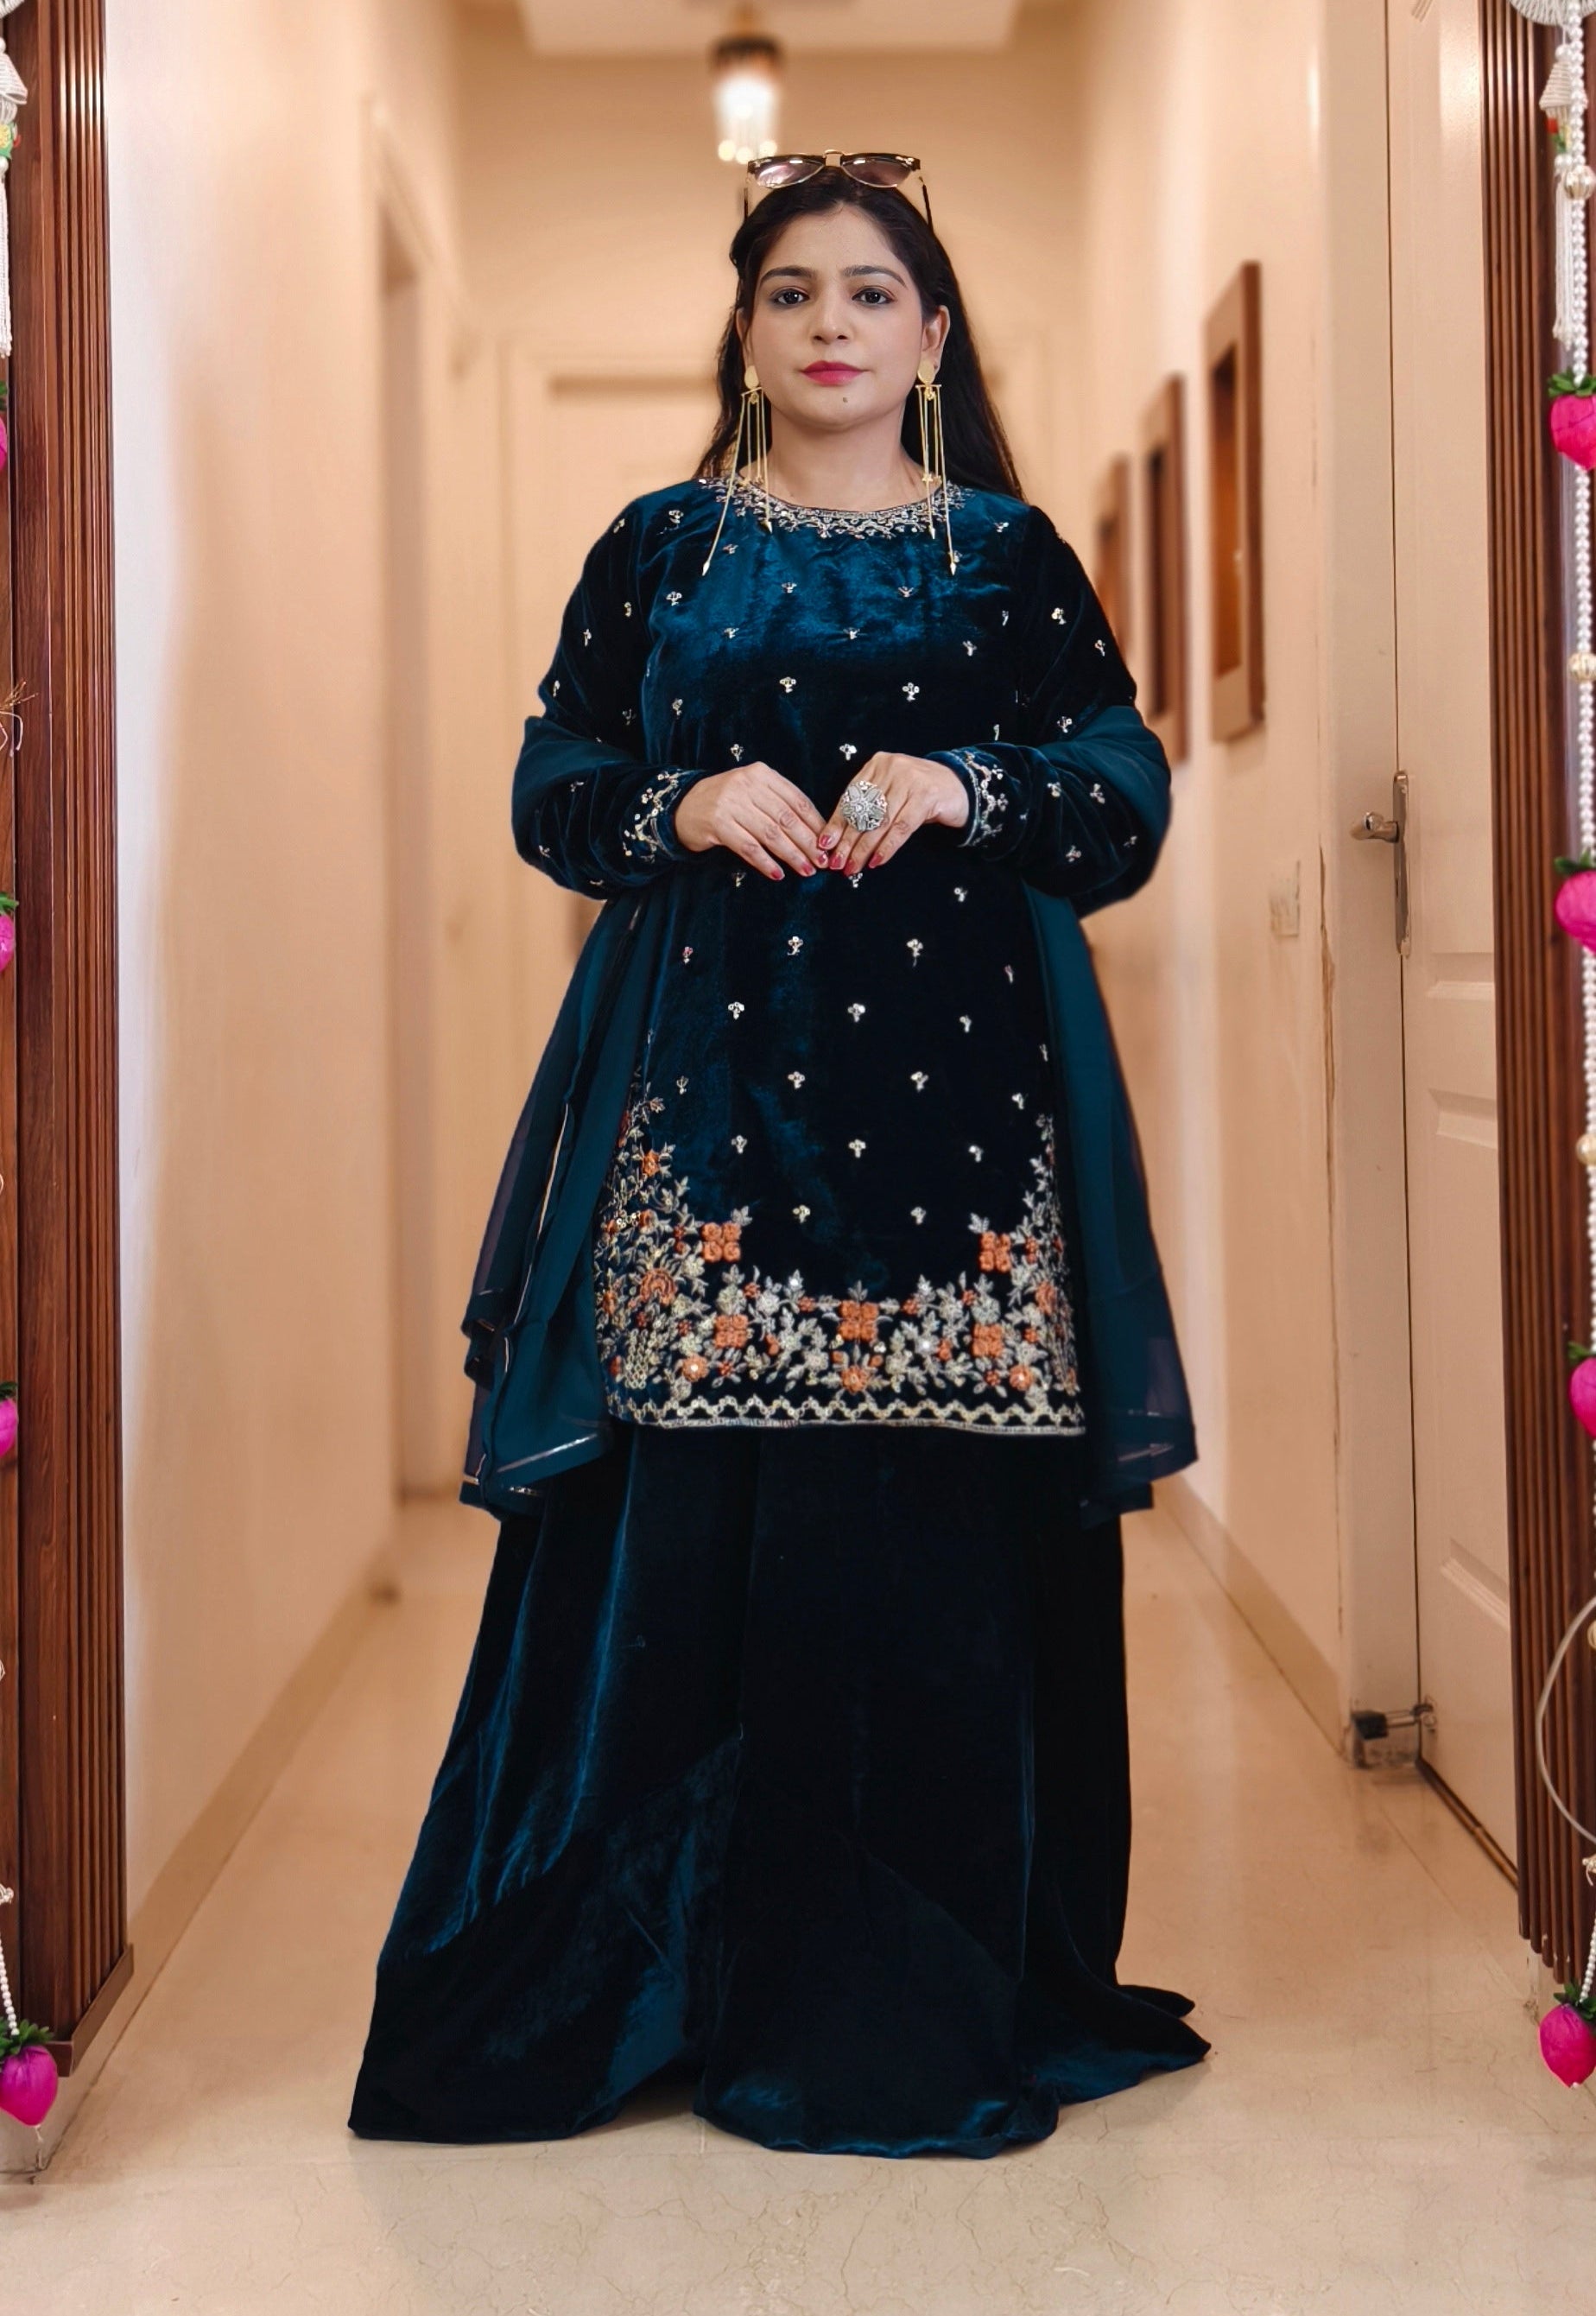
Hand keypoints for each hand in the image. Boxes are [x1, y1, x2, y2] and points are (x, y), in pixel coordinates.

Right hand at [673, 762, 828, 880]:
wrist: (683, 806)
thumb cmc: (726, 802)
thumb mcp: (753, 792)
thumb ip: (779, 804)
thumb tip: (815, 832)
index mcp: (761, 774)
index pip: (797, 800)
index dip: (816, 824)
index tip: (828, 844)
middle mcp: (747, 785)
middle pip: (787, 818)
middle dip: (808, 843)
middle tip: (823, 862)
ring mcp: (731, 804)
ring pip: (771, 834)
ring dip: (791, 855)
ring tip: (806, 870)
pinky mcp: (718, 824)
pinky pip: (749, 847)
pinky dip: (765, 862)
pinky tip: (777, 873)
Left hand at [818, 752, 969, 873]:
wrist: (959, 787)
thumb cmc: (918, 794)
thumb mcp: (891, 793)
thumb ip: (869, 807)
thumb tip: (838, 839)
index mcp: (877, 764)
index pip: (850, 797)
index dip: (836, 823)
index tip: (825, 844)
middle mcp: (891, 767)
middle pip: (863, 810)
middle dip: (847, 840)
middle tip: (836, 863)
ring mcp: (910, 780)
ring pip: (880, 821)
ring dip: (864, 848)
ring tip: (853, 867)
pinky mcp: (926, 796)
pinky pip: (901, 827)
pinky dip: (887, 847)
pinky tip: (876, 861)